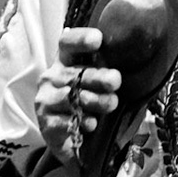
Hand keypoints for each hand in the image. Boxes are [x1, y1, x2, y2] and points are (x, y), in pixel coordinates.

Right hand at [33, 27, 122, 155]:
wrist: (67, 137)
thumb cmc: (85, 102)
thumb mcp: (95, 82)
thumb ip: (104, 69)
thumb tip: (130, 58)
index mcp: (64, 62)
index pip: (67, 43)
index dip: (80, 39)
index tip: (98, 40)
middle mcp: (52, 78)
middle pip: (74, 73)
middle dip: (98, 77)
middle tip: (115, 81)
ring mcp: (47, 101)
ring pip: (70, 98)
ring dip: (95, 101)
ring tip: (111, 104)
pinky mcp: (47, 124)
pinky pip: (65, 121)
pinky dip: (82, 122)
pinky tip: (92, 123)